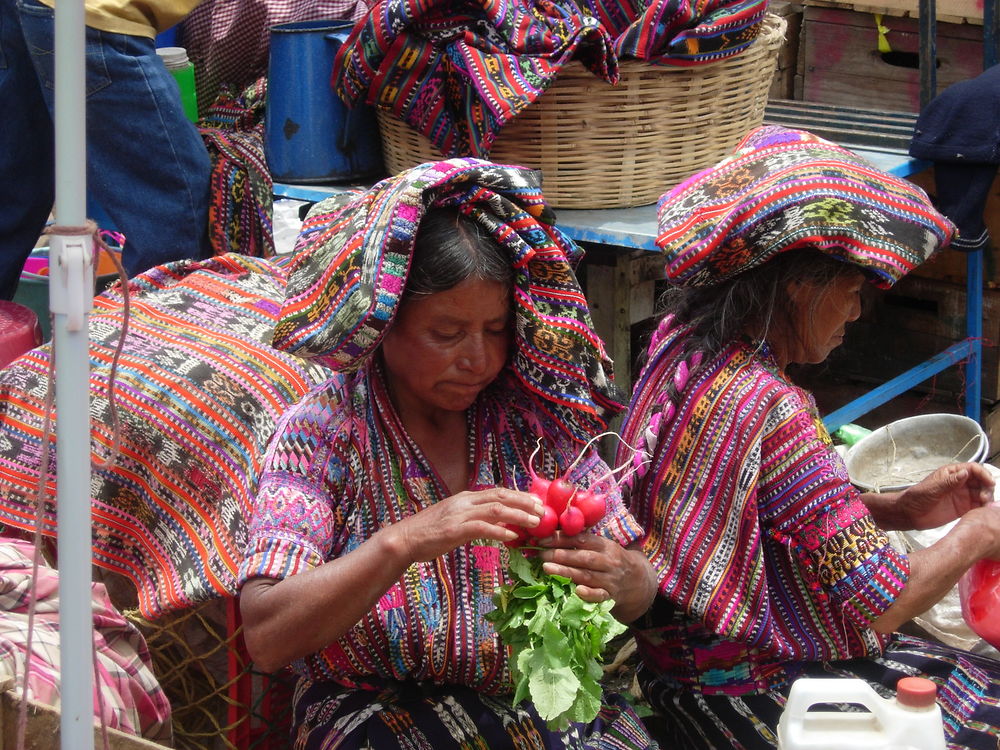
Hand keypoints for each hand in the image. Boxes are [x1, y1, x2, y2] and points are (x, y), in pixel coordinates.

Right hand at [388, 488, 543, 562]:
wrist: (405, 539)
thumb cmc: (430, 533)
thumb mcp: (456, 520)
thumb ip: (476, 519)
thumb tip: (499, 524)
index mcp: (466, 498)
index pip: (498, 492)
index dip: (520, 496)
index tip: (536, 502)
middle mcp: (465, 502)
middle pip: (501, 496)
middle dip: (524, 502)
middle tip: (542, 511)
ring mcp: (460, 514)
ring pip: (496, 509)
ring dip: (519, 515)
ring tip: (535, 523)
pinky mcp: (455, 530)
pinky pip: (482, 528)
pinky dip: (499, 531)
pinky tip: (512, 537)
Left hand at [536, 534, 656, 622]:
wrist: (640, 582)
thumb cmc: (613, 561)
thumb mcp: (604, 547)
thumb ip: (584, 541)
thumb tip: (554, 532)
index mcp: (606, 546)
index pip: (582, 539)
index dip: (562, 538)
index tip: (543, 539)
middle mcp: (609, 562)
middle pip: (584, 557)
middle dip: (561, 555)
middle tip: (541, 554)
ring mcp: (611, 580)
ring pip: (587, 575)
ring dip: (566, 571)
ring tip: (546, 567)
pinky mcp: (611, 597)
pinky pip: (600, 596)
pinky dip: (589, 594)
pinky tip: (577, 591)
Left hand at [894, 462, 994, 529]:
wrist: (909, 514)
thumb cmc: (916, 498)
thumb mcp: (932, 489)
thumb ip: (949, 482)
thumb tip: (965, 472)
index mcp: (951, 473)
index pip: (972, 469)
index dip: (983, 473)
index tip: (990, 482)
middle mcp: (960, 483)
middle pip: (981, 481)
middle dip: (987, 487)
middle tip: (985, 498)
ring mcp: (963, 495)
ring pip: (982, 493)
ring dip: (987, 498)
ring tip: (984, 506)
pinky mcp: (963, 508)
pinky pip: (978, 506)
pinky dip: (984, 507)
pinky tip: (983, 512)